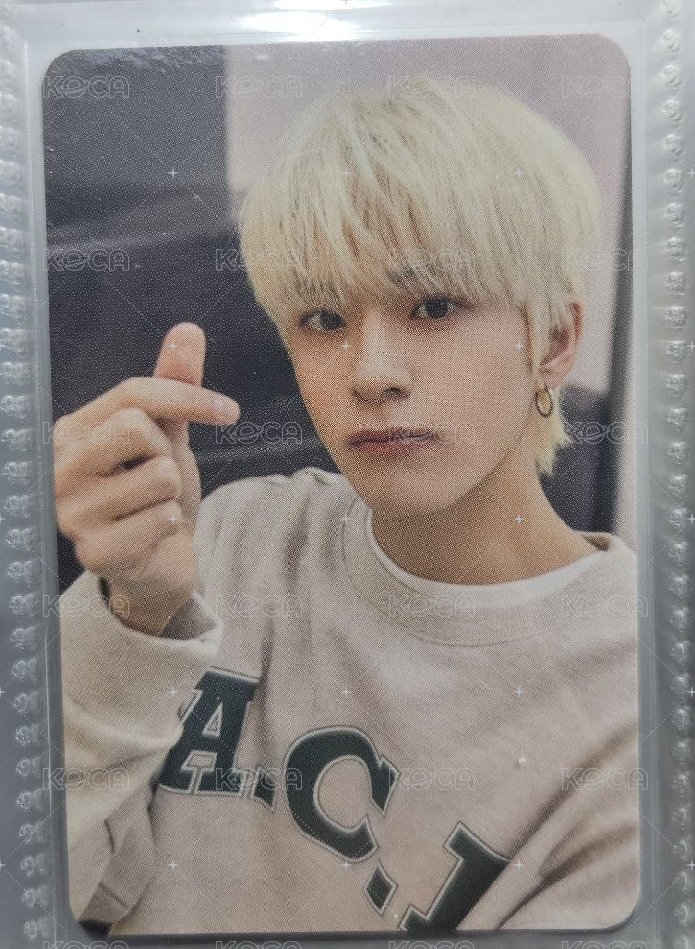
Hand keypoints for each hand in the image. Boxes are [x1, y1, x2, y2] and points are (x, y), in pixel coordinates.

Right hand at [54, 322, 239, 634]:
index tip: (229, 410)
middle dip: (168, 452)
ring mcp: (70, 513)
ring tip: (151, 509)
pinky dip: (170, 525)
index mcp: (71, 432)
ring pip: (159, 475)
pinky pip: (161, 518)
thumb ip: (174, 385)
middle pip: (137, 426)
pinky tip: (151, 537)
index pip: (134, 393)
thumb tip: (188, 329)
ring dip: (172, 495)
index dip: (189, 397)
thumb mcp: (168, 435)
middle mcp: (59, 468)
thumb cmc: (156, 493)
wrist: (158, 562)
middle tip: (161, 477)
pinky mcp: (93, 552)